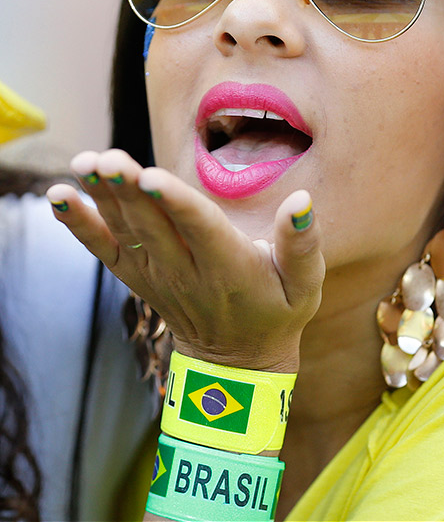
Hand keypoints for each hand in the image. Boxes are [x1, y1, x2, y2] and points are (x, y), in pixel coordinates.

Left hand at [46, 149, 324, 372]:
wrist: (237, 363)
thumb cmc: (277, 311)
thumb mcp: (305, 283)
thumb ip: (303, 242)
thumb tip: (301, 200)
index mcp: (229, 267)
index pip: (199, 228)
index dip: (174, 203)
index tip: (150, 177)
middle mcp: (185, 271)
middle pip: (152, 226)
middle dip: (128, 191)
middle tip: (107, 159)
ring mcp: (156, 275)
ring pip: (125, 232)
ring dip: (101, 197)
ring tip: (84, 162)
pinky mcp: (137, 277)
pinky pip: (104, 249)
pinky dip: (78, 224)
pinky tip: (59, 196)